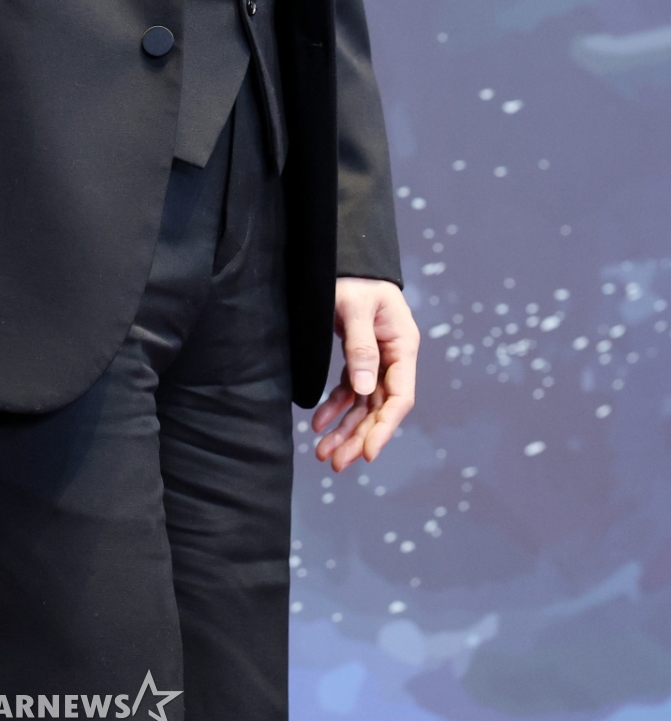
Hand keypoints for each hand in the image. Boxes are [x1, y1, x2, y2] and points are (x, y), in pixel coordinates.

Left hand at [312, 277, 418, 472]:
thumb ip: (361, 346)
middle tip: (334, 463)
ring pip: (364, 404)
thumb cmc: (352, 276)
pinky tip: (318, 424)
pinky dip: (335, 408)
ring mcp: (377, 359)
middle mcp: (394, 357)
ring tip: (322, 453)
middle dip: (359, 437)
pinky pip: (349, 390)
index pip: (400, 396)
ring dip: (345, 429)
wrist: (344, 257)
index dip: (385, 427)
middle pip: (380, 407)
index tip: (367, 453)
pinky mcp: (359, 357)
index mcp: (402, 345)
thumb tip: (364, 390)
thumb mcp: (354, 307)